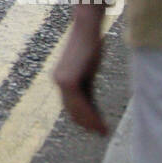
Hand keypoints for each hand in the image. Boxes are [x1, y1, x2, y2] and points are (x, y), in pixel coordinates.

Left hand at [54, 14, 107, 134]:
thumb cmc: (90, 46)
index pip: (71, 105)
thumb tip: (92, 107)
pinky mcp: (68, 80)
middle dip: (87, 124)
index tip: (96, 128)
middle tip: (102, 133)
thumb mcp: (88, 70)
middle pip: (72, 111)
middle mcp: (58, 81)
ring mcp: (61, 81)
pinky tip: (100, 122)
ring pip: (76, 110)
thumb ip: (87, 87)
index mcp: (61, 79)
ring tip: (103, 131)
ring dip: (90, 122)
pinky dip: (90, 115)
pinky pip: (79, 104)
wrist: (87, 28)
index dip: (83, 119)